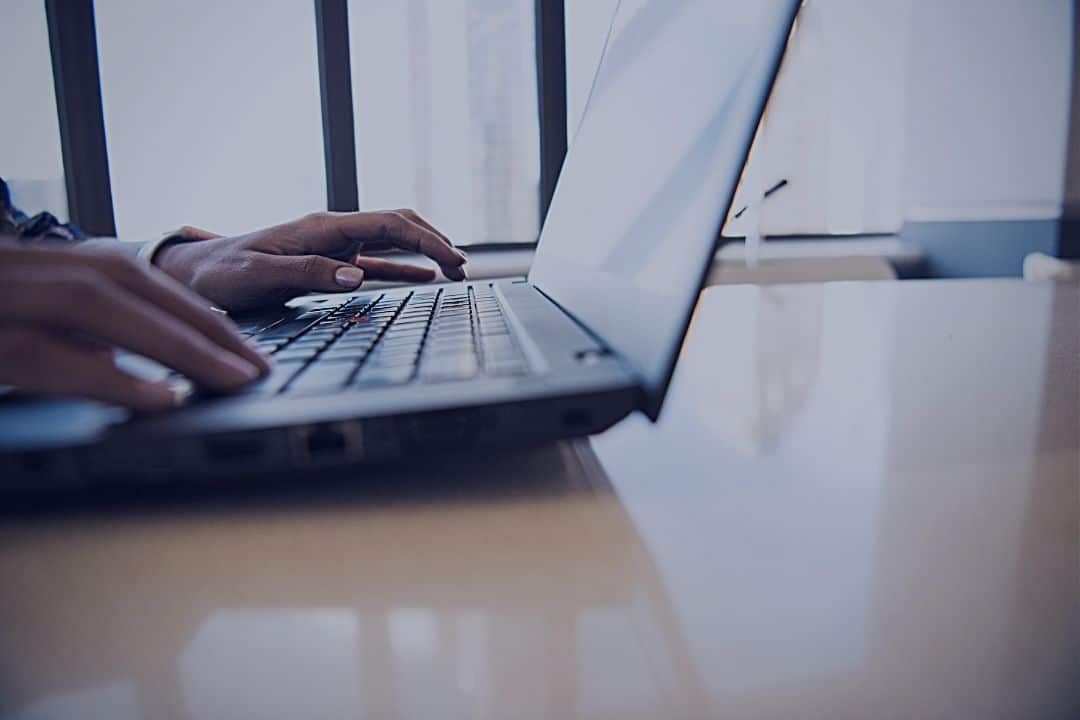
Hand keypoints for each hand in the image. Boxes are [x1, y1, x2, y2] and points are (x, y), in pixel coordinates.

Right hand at [0, 244, 269, 410]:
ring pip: (93, 305)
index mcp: (29, 265)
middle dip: (197, 324)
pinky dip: (109, 376)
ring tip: (231, 379)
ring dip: (171, 343)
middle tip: (256, 366)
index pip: (126, 277)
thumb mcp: (15, 321)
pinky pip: (43, 354)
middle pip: (121, 282)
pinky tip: (162, 399)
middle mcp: (13, 268)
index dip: (190, 311)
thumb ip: (61, 334)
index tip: (243, 347)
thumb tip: (111, 356)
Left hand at [154, 210, 466, 311]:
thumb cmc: (222, 273)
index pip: (388, 224)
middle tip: (462, 267)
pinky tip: (424, 278)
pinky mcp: (328, 263)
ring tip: (454, 270)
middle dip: (435, 240)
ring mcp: (333, 246)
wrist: (195, 274)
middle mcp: (332, 231)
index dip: (426, 240)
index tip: (453, 259)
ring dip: (424, 252)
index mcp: (321, 227)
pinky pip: (375, 261)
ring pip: (392, 240)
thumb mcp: (260, 275)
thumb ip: (308, 274)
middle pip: (397, 224)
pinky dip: (403, 267)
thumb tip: (356, 277)